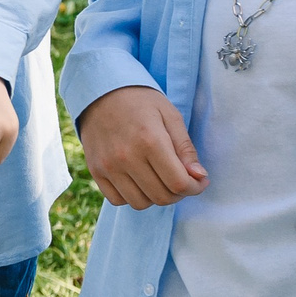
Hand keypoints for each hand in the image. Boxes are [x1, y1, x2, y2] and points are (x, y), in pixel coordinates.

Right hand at [77, 85, 207, 209]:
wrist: (99, 93)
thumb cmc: (140, 102)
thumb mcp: (171, 116)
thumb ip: (185, 148)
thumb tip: (199, 177)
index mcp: (150, 141)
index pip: (178, 183)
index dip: (195, 188)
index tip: (199, 181)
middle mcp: (127, 158)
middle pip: (161, 197)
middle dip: (179, 194)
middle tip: (182, 180)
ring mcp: (108, 167)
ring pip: (140, 203)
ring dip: (156, 197)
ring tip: (160, 181)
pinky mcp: (95, 171)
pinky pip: (117, 200)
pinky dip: (132, 196)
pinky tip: (139, 182)